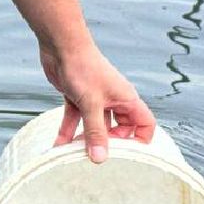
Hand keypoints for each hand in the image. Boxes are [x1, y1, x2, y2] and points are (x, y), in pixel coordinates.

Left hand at [41, 43, 155, 164]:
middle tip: (97, 158)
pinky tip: (59, 145)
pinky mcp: (77, 96)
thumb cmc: (83, 67)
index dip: (140, 140)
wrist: (61, 45)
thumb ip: (95, 131)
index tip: (127, 156)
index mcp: (126, 99)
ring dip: (86, 140)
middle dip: (109, 144)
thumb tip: (100, 158)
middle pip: (119, 129)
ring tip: (75, 158)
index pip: (144, 124)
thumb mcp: (91, 103)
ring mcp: (95, 99)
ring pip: (95, 125)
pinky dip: (68, 130)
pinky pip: (76, 118)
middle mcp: (113, 100)